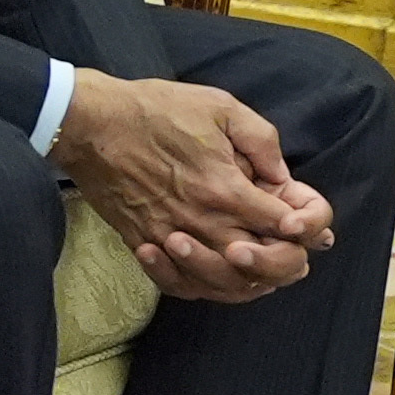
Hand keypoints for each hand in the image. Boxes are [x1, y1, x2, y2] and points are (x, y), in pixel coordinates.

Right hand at [49, 73, 330, 305]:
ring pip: (222, 283)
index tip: (302, 221)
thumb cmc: (155, 110)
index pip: (284, 227)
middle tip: (289, 247)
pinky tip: (212, 275)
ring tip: (257, 264)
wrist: (90, 123)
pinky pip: (178, 284)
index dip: (304, 228)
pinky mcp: (143, 243)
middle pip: (260, 264)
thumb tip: (282, 176)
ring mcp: (171, 237)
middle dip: (284, 259)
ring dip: (248, 280)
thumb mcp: (222, 107)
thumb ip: (261, 141)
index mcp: (226, 189)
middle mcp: (202, 221)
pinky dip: (201, 287)